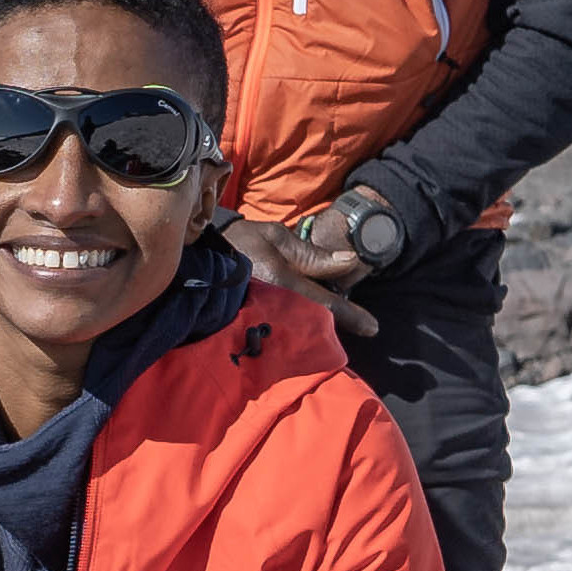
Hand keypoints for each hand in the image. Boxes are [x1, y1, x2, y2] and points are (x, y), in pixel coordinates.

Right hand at [240, 216, 377, 339]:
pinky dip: (298, 330)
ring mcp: (261, 321)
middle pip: (315, 324)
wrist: (198, 256)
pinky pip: (283, 332)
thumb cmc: (241, 242)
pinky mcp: (251, 328)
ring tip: (328, 328)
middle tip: (357, 325)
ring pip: (300, 332)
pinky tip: (303, 327)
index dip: (351, 316)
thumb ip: (312, 254)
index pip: (325, 303)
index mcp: (282, 283)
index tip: (373, 328)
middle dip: (334, 326)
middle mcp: (273, 307)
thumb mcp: (277, 238)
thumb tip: (350, 261)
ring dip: (317, 330)